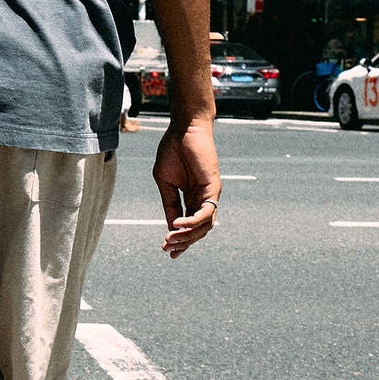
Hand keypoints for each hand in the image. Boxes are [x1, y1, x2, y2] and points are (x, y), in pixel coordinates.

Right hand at [152, 113, 219, 256]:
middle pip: (198, 230)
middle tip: (167, 249)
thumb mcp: (165, 182)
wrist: (184, 128)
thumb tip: (171, 227)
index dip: (179, 239)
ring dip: (187, 236)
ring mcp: (210, 195)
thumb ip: (170, 204)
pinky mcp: (213, 188)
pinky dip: (192, 222)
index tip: (166, 250)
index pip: (189, 225)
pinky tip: (177, 225)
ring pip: (204, 226)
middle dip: (183, 243)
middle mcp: (203, 199)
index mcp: (192, 198)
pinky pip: (206, 213)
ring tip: (170, 239)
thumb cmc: (173, 150)